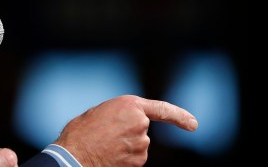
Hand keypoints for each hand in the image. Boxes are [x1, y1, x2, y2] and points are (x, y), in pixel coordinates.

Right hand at [55, 94, 197, 166]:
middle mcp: (140, 123)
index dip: (180, 117)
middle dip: (127, 133)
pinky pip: (133, 158)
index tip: (193, 124)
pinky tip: (108, 155)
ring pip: (137, 146)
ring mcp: (141, 144)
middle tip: (105, 134)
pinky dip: (123, 158)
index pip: (163, 109)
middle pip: (141, 130)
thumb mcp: (99, 112)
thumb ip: (119, 115)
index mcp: (130, 105)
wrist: (74, 155)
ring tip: (103, 145)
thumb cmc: (81, 132)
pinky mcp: (138, 161)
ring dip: (124, 146)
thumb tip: (124, 126)